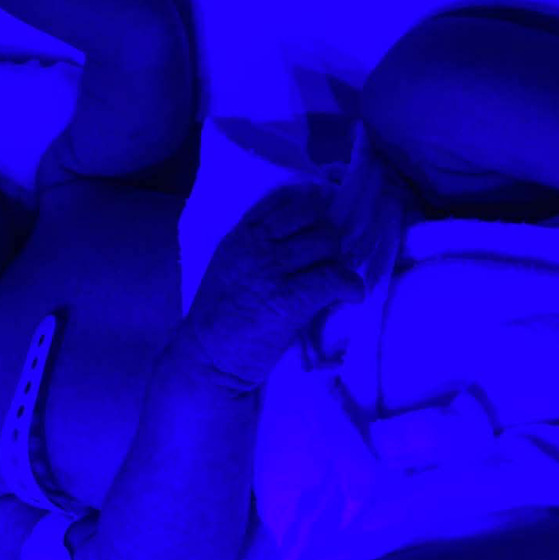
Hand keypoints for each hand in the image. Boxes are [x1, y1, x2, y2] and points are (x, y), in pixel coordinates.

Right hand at [177, 184, 365, 393]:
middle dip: (328, 240)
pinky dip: (351, 286)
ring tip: (336, 282)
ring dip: (340, 262)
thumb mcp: (228, 267)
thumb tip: (300, 237)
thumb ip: (255, 248)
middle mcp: (257, 247)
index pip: (284, 201)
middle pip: (314, 223)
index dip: (312, 203)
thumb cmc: (219, 320)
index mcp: (240, 237)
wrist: (207, 358)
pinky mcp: (289, 300)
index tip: (325, 212)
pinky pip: (335, 278)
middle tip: (329, 261)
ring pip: (327, 246)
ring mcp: (272, 272)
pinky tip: (352, 296)